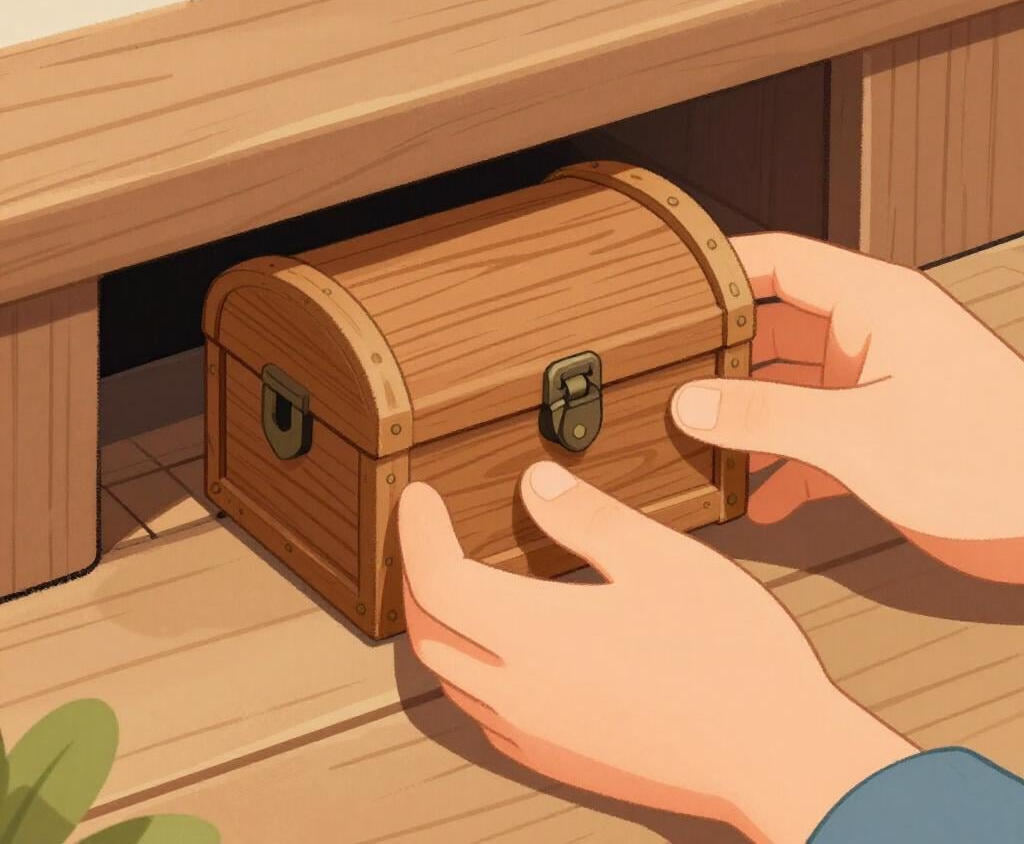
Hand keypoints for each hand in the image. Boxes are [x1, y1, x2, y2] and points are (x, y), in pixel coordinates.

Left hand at [399, 462, 915, 843]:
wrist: (778, 757)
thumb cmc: (730, 659)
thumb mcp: (660, 559)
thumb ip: (586, 518)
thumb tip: (534, 485)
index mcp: (536, 637)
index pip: (437, 579)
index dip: (417, 531)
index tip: (419, 497)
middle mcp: (522, 693)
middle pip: (429, 631)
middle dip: (416, 575)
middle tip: (429, 533)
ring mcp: (538, 733)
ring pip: (451, 677)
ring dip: (440, 623)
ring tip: (457, 581)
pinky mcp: (562, 758)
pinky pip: (486, 711)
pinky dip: (472, 667)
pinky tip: (505, 647)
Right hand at [672, 233, 1023, 581]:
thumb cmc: (997, 458)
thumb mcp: (862, 434)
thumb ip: (768, 415)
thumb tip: (693, 404)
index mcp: (874, 304)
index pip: (781, 260)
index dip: (724, 268)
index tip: (672, 290)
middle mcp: (868, 338)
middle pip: (772, 328)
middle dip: (723, 357)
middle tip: (669, 379)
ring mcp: (871, 387)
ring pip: (785, 388)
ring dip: (747, 417)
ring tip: (699, 442)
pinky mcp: (877, 436)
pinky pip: (809, 441)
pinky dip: (781, 469)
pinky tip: (760, 500)